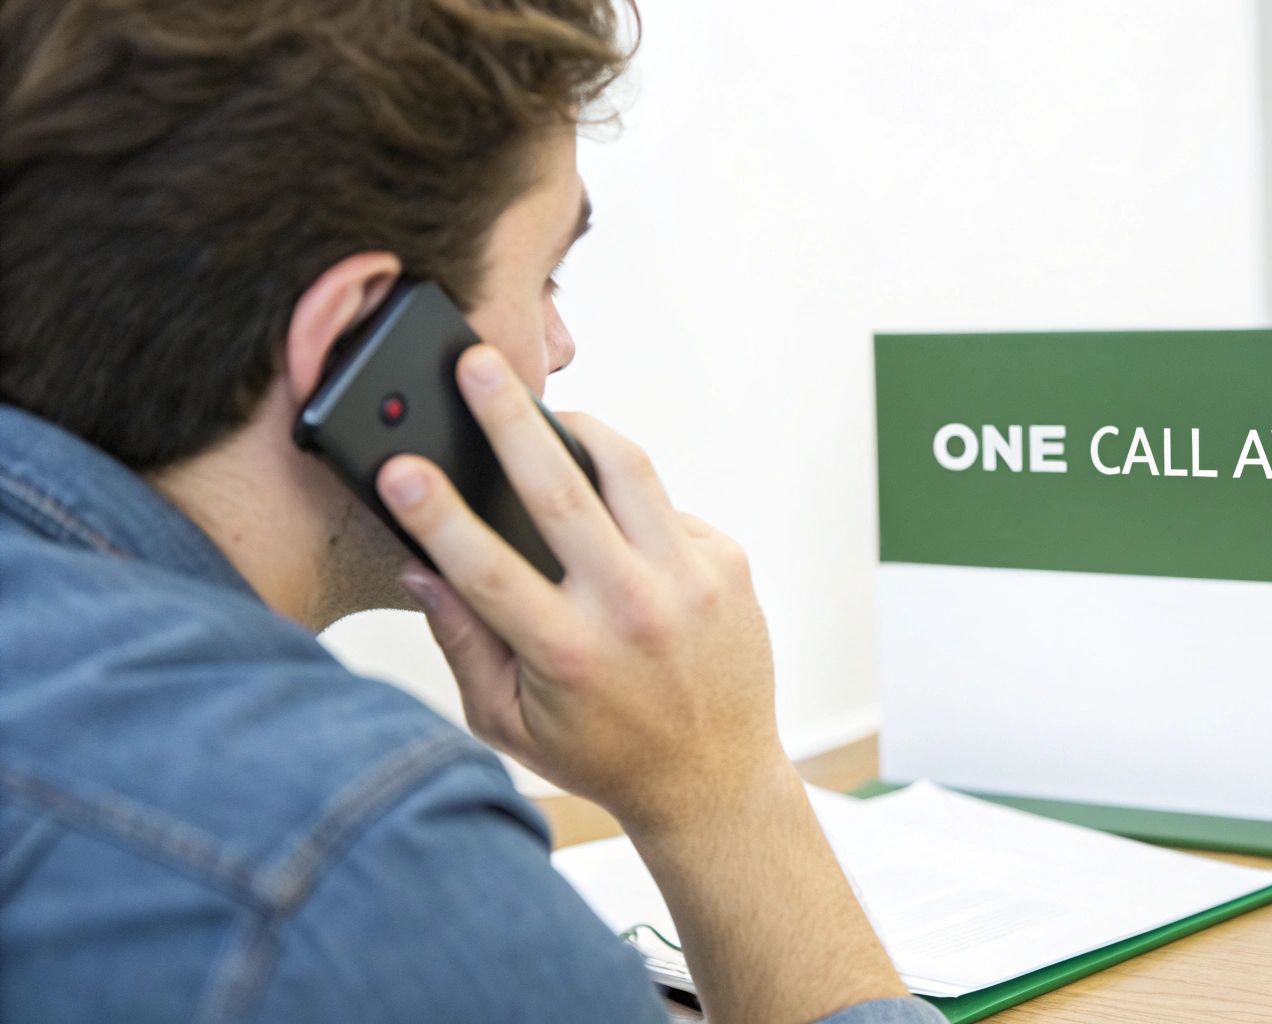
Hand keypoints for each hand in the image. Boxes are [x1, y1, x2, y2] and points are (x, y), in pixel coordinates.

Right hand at [376, 344, 787, 834]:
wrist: (716, 777)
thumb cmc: (602, 754)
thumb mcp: (511, 722)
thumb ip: (464, 644)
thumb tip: (422, 571)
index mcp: (570, 654)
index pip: (487, 568)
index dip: (435, 515)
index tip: (398, 468)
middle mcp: (633, 609)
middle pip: (561, 490)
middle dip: (509, 418)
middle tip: (477, 364)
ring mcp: (688, 581)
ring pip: (628, 470)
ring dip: (581, 428)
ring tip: (547, 410)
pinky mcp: (726, 564)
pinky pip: (665, 506)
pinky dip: (630, 498)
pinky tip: (609, 511)